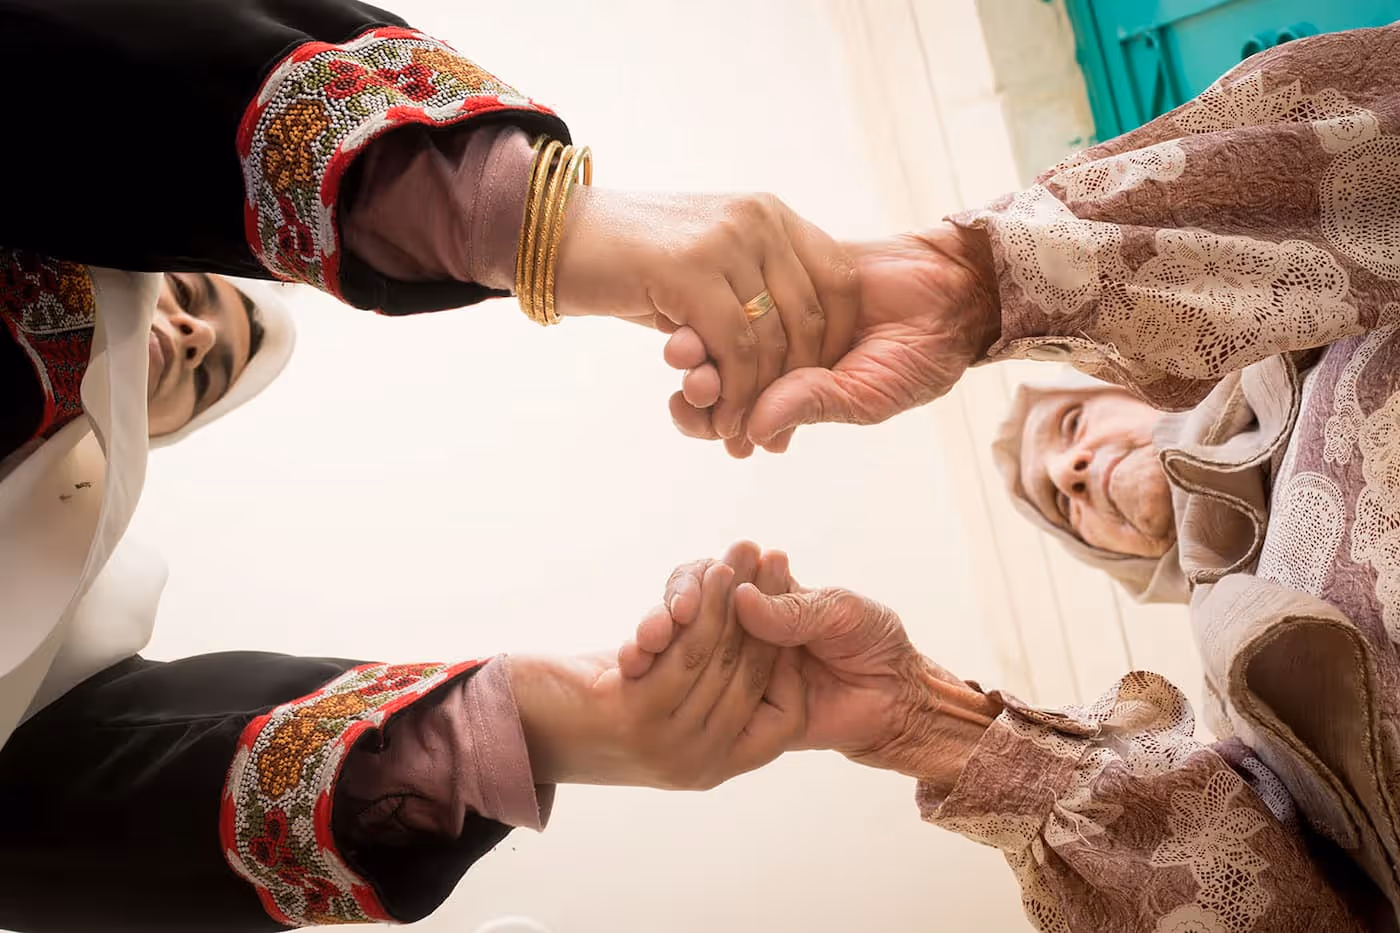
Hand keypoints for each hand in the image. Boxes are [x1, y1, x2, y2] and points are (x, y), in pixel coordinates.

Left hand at [509, 542, 802, 790]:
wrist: (514, 722)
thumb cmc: (590, 702)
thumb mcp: (664, 699)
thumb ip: (711, 685)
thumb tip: (763, 639)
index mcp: (715, 766)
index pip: (785, 717)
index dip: (793, 656)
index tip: (791, 600)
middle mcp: (698, 763)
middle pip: (753, 675)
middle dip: (766, 608)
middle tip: (774, 559)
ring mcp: (666, 745)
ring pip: (721, 657)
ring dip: (736, 596)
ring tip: (744, 552)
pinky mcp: (632, 714)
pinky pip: (686, 649)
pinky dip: (703, 605)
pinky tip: (709, 571)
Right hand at [553, 188, 857, 445]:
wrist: (552, 236)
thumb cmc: (629, 264)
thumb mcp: (706, 271)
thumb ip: (752, 298)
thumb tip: (799, 365)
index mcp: (772, 214)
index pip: (839, 283)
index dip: (835, 345)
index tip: (810, 391)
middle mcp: (759, 218)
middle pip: (812, 318)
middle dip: (798, 385)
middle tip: (775, 431)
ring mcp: (726, 239)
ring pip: (772, 339)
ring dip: (760, 400)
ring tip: (740, 435)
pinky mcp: (689, 269)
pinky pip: (735, 347)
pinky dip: (733, 395)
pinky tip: (720, 420)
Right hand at [660, 550, 1001, 793]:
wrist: (897, 699)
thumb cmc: (873, 642)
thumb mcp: (839, 614)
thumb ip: (792, 610)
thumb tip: (740, 598)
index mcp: (762, 595)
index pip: (713, 577)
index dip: (696, 582)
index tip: (696, 592)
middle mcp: (743, 629)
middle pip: (690, 612)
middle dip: (671, 614)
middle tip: (665, 624)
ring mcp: (738, 669)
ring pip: (689, 653)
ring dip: (667, 649)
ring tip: (649, 649)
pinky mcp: (742, 711)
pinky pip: (707, 700)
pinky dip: (681, 690)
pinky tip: (660, 684)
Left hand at [666, 222, 1000, 454]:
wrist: (951, 293)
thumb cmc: (917, 359)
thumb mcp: (868, 395)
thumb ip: (814, 406)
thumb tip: (758, 431)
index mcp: (788, 399)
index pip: (730, 415)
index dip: (702, 417)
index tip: (686, 412)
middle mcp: (776, 361)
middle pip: (714, 375)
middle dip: (692, 380)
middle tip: (684, 382)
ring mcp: (778, 316)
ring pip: (722, 332)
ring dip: (699, 341)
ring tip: (683, 348)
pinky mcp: (786, 269)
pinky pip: (745, 286)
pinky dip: (723, 296)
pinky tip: (706, 300)